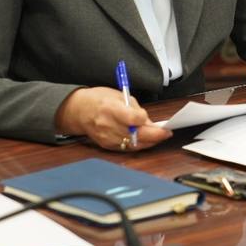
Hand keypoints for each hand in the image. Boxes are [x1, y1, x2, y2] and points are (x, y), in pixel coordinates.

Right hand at [55, 87, 170, 151]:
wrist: (79, 111)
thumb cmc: (100, 99)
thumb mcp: (120, 96)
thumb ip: (136, 109)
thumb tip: (151, 122)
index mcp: (110, 109)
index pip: (132, 119)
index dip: (145, 120)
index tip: (155, 120)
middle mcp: (108, 125)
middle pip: (135, 135)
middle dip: (154, 136)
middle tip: (166, 133)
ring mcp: (106, 137)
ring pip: (133, 144)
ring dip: (149, 142)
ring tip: (159, 137)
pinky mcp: (106, 145)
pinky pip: (126, 148)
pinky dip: (138, 145)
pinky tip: (146, 140)